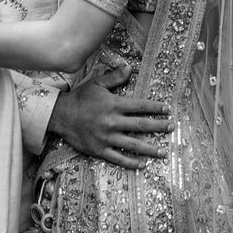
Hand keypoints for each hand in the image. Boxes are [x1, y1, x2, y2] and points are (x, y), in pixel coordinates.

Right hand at [47, 65, 172, 169]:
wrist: (60, 115)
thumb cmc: (80, 97)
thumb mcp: (97, 83)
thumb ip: (115, 77)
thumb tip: (131, 68)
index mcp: (114, 104)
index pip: (140, 106)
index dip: (155, 108)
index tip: (168, 109)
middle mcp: (113, 122)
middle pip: (141, 125)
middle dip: (159, 126)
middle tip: (172, 128)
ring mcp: (106, 138)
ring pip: (133, 144)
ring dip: (150, 148)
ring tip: (164, 152)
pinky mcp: (99, 150)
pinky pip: (118, 158)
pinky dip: (131, 162)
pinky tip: (143, 164)